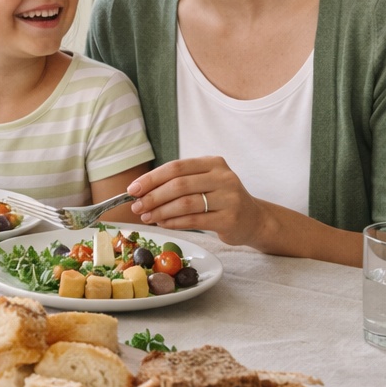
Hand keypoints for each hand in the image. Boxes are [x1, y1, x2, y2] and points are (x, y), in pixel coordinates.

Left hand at [126, 156, 272, 247]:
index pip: (176, 167)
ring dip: (161, 211)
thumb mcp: (203, 182)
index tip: (132, 190)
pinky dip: (174, 222)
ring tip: (147, 217)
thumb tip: (140, 192)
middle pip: (179, 185)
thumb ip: (177, 183)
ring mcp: (229, 198)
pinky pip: (194, 221)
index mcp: (213, 163)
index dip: (151, 178)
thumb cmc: (220, 199)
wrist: (253, 219)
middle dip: (153, 197)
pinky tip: (163, 223)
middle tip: (137, 207)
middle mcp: (223, 177)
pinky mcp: (229, 219)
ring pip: (185, 204)